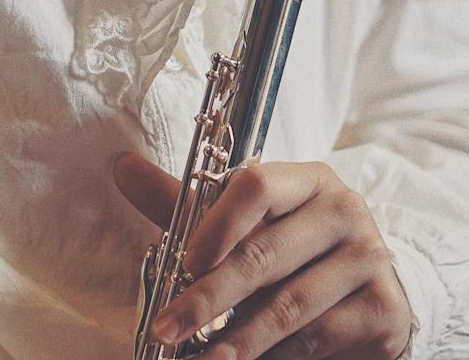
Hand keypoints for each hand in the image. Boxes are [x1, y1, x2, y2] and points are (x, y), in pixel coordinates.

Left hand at [113, 152, 414, 359]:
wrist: (369, 294)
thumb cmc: (290, 249)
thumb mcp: (243, 224)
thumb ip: (186, 202)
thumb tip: (123, 167)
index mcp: (305, 180)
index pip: (256, 185)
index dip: (216, 224)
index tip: (184, 262)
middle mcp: (344, 211)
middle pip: (264, 253)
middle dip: (207, 297)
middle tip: (167, 327)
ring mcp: (370, 259)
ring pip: (289, 304)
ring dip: (237, 339)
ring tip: (201, 359)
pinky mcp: (384, 309)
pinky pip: (317, 337)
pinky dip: (276, 355)